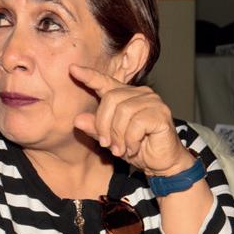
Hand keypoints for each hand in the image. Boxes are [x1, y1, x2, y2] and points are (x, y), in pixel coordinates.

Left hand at [70, 64, 192, 175]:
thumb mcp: (110, 140)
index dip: (89, 76)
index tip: (72, 69)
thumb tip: (77, 120)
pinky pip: (136, 124)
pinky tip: (134, 148)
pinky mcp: (161, 113)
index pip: (105, 82)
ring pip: (123, 112)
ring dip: (118, 136)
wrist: (161, 163)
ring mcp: (152, 101)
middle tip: (106, 144)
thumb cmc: (136, 148)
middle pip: (110, 99)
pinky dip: (131, 140)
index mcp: (125, 96)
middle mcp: (140, 93)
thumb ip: (95, 129)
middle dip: (104, 125)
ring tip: (120, 149)